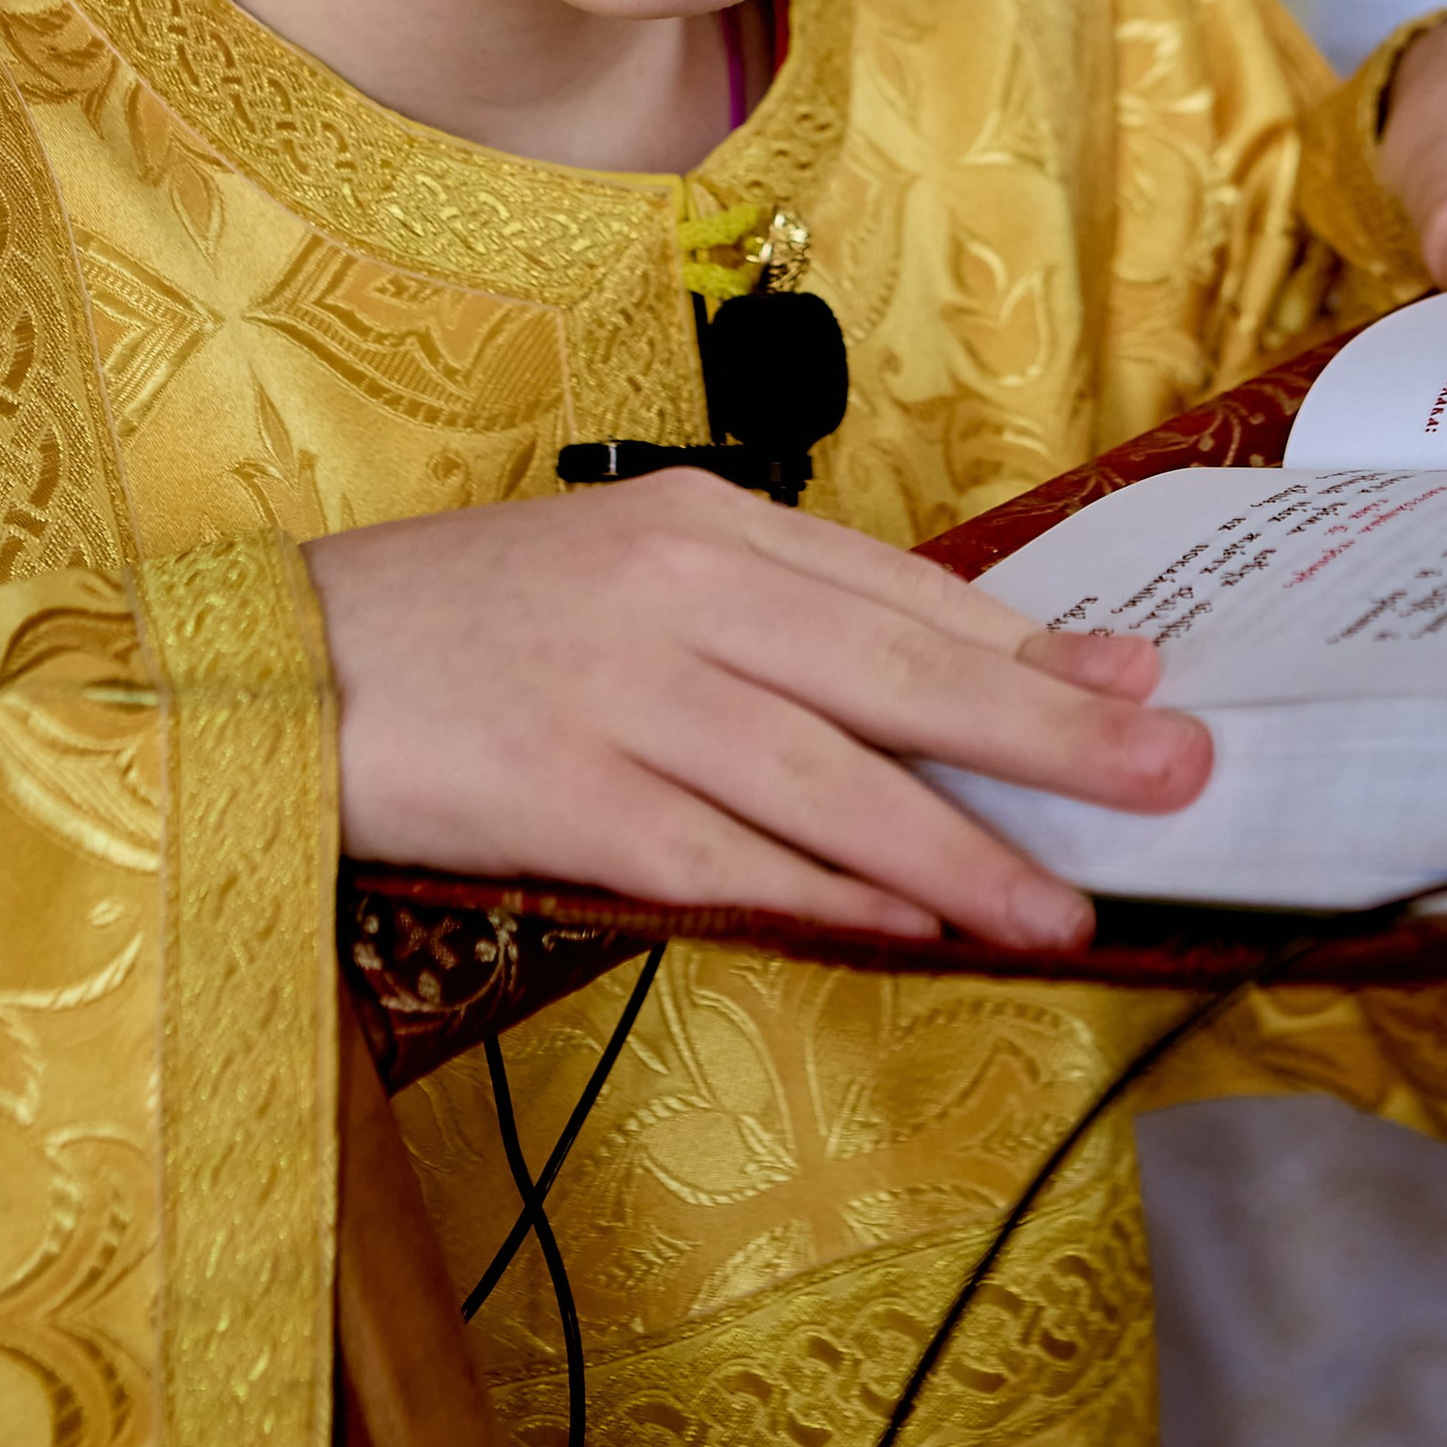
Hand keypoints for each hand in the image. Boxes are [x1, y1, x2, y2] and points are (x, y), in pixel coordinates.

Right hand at [304, 475, 1209, 949]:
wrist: (271, 667)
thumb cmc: (468, 623)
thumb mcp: (627, 571)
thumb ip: (779, 613)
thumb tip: (953, 664)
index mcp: (697, 519)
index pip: (898, 591)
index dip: (1029, 649)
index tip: (1143, 683)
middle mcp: (676, 593)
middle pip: (897, 669)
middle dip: (1051, 729)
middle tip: (1175, 773)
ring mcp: (621, 695)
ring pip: (831, 778)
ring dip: (961, 848)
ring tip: (1065, 904)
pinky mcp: (566, 797)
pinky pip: (727, 859)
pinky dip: (827, 894)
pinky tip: (910, 927)